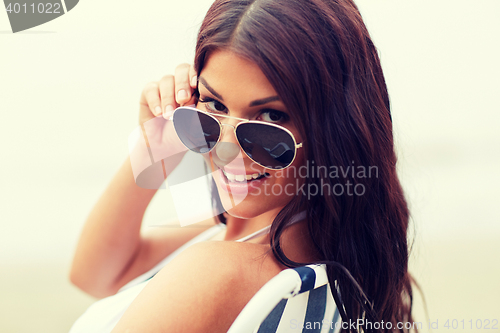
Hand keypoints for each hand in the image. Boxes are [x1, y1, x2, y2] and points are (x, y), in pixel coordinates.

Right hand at [130, 64, 196, 188]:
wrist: (166, 147)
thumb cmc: (186, 135)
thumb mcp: (198, 127)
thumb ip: (203, 117)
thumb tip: (208, 111)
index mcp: (196, 87)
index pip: (197, 71)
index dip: (196, 74)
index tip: (197, 86)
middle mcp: (180, 83)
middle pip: (181, 70)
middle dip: (183, 84)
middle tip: (184, 99)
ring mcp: (164, 87)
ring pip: (166, 79)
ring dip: (169, 96)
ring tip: (170, 115)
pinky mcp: (149, 93)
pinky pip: (150, 89)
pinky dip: (155, 101)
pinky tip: (159, 113)